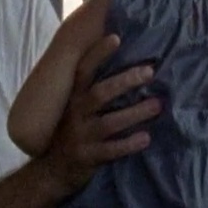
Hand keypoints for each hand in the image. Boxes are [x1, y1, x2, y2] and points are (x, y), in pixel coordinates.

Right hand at [42, 34, 159, 192]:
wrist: (50, 170)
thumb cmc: (69, 130)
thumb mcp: (73, 107)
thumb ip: (90, 88)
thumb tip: (117, 60)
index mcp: (72, 97)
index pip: (83, 70)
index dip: (98, 53)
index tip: (116, 37)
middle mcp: (75, 114)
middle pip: (100, 93)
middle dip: (125, 81)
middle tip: (150, 71)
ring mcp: (81, 137)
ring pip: (109, 123)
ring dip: (135, 113)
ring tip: (157, 105)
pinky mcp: (88, 158)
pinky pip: (111, 150)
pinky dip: (129, 144)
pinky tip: (146, 138)